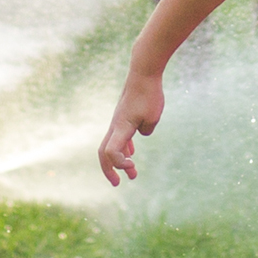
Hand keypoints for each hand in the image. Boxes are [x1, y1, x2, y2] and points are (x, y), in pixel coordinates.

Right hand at [99, 65, 163, 188]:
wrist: (143, 73)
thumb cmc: (149, 94)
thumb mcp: (153, 116)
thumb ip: (147, 129)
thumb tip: (141, 133)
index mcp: (121, 128)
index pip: (110, 152)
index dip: (119, 164)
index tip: (133, 166)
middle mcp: (115, 126)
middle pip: (104, 153)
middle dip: (110, 170)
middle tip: (118, 184)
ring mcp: (118, 121)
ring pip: (112, 145)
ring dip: (120, 161)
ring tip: (132, 175)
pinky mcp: (124, 116)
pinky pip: (119, 137)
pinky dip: (124, 149)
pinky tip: (131, 154)